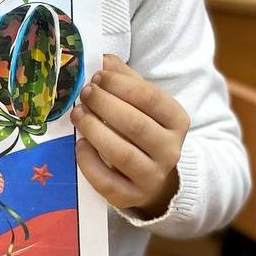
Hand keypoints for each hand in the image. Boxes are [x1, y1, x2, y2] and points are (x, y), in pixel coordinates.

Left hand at [70, 54, 187, 218]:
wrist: (155, 178)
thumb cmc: (144, 130)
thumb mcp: (143, 103)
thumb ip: (126, 80)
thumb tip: (105, 58)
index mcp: (177, 121)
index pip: (151, 98)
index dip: (121, 84)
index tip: (97, 75)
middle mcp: (170, 150)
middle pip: (136, 125)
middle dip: (105, 105)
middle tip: (84, 93)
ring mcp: (152, 177)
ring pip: (121, 154)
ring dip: (94, 130)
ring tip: (77, 114)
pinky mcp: (131, 197)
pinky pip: (107, 181)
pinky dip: (89, 162)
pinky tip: (79, 144)